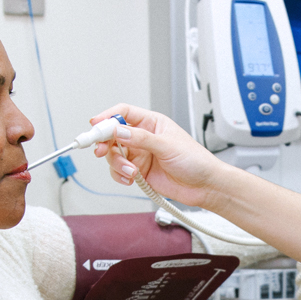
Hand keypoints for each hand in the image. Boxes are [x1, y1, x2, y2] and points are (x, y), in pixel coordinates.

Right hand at [88, 104, 227, 209]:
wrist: (205, 186)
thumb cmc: (195, 161)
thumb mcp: (167, 145)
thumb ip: (141, 138)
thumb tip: (119, 131)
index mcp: (152, 123)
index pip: (123, 113)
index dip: (107, 117)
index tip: (95, 125)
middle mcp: (143, 137)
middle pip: (113, 135)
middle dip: (106, 144)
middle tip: (102, 151)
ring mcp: (140, 155)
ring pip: (114, 155)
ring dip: (117, 164)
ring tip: (131, 172)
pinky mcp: (139, 172)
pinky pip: (120, 172)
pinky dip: (120, 176)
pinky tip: (131, 179)